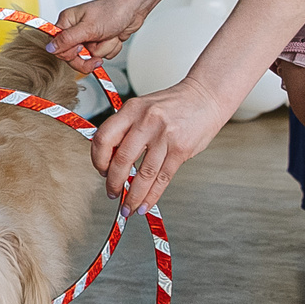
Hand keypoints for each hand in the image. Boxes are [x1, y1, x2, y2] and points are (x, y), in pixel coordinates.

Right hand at [51, 0, 148, 66]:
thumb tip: (50, 48)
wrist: (134, 8)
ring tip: (109, 34)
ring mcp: (89, 36)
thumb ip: (67, 40)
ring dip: (104, 48)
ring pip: (91, 56)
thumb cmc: (113, 10)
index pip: (59, 47)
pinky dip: (111, 48)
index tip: (81, 49)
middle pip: (74, 56)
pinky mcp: (101, 41)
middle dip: (90, 53)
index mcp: (68, 22)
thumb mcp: (88, 28)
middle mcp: (76, 29)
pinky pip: (102, 54)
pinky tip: (114, 36)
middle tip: (98, 46)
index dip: (70, 53)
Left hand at [88, 77, 228, 208]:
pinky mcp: (181, 149)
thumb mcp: (144, 107)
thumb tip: (112, 162)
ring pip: (143, 174)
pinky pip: (162, 178)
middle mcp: (146, 121)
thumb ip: (127, 129)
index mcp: (132, 109)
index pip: (104, 138)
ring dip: (133, 196)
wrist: (206, 96)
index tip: (101, 171)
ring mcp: (165, 136)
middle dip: (114, 183)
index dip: (98, 160)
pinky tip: (145, 204)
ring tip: (129, 207)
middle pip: (122, 160)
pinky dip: (152, 195)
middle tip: (112, 193)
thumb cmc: (174, 104)